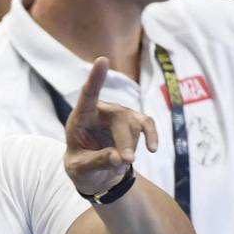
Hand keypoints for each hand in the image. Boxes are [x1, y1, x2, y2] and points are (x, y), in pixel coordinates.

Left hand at [63, 58, 157, 197]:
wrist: (94, 173)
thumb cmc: (81, 166)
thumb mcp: (80, 169)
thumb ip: (97, 161)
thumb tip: (121, 158)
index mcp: (80, 117)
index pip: (88, 94)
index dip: (95, 78)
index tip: (102, 60)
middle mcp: (101, 110)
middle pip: (119, 118)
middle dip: (124, 141)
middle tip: (127, 161)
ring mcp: (119, 114)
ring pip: (134, 125)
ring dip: (131, 146)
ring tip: (123, 163)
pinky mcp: (133, 122)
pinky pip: (146, 125)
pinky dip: (151, 136)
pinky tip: (152, 148)